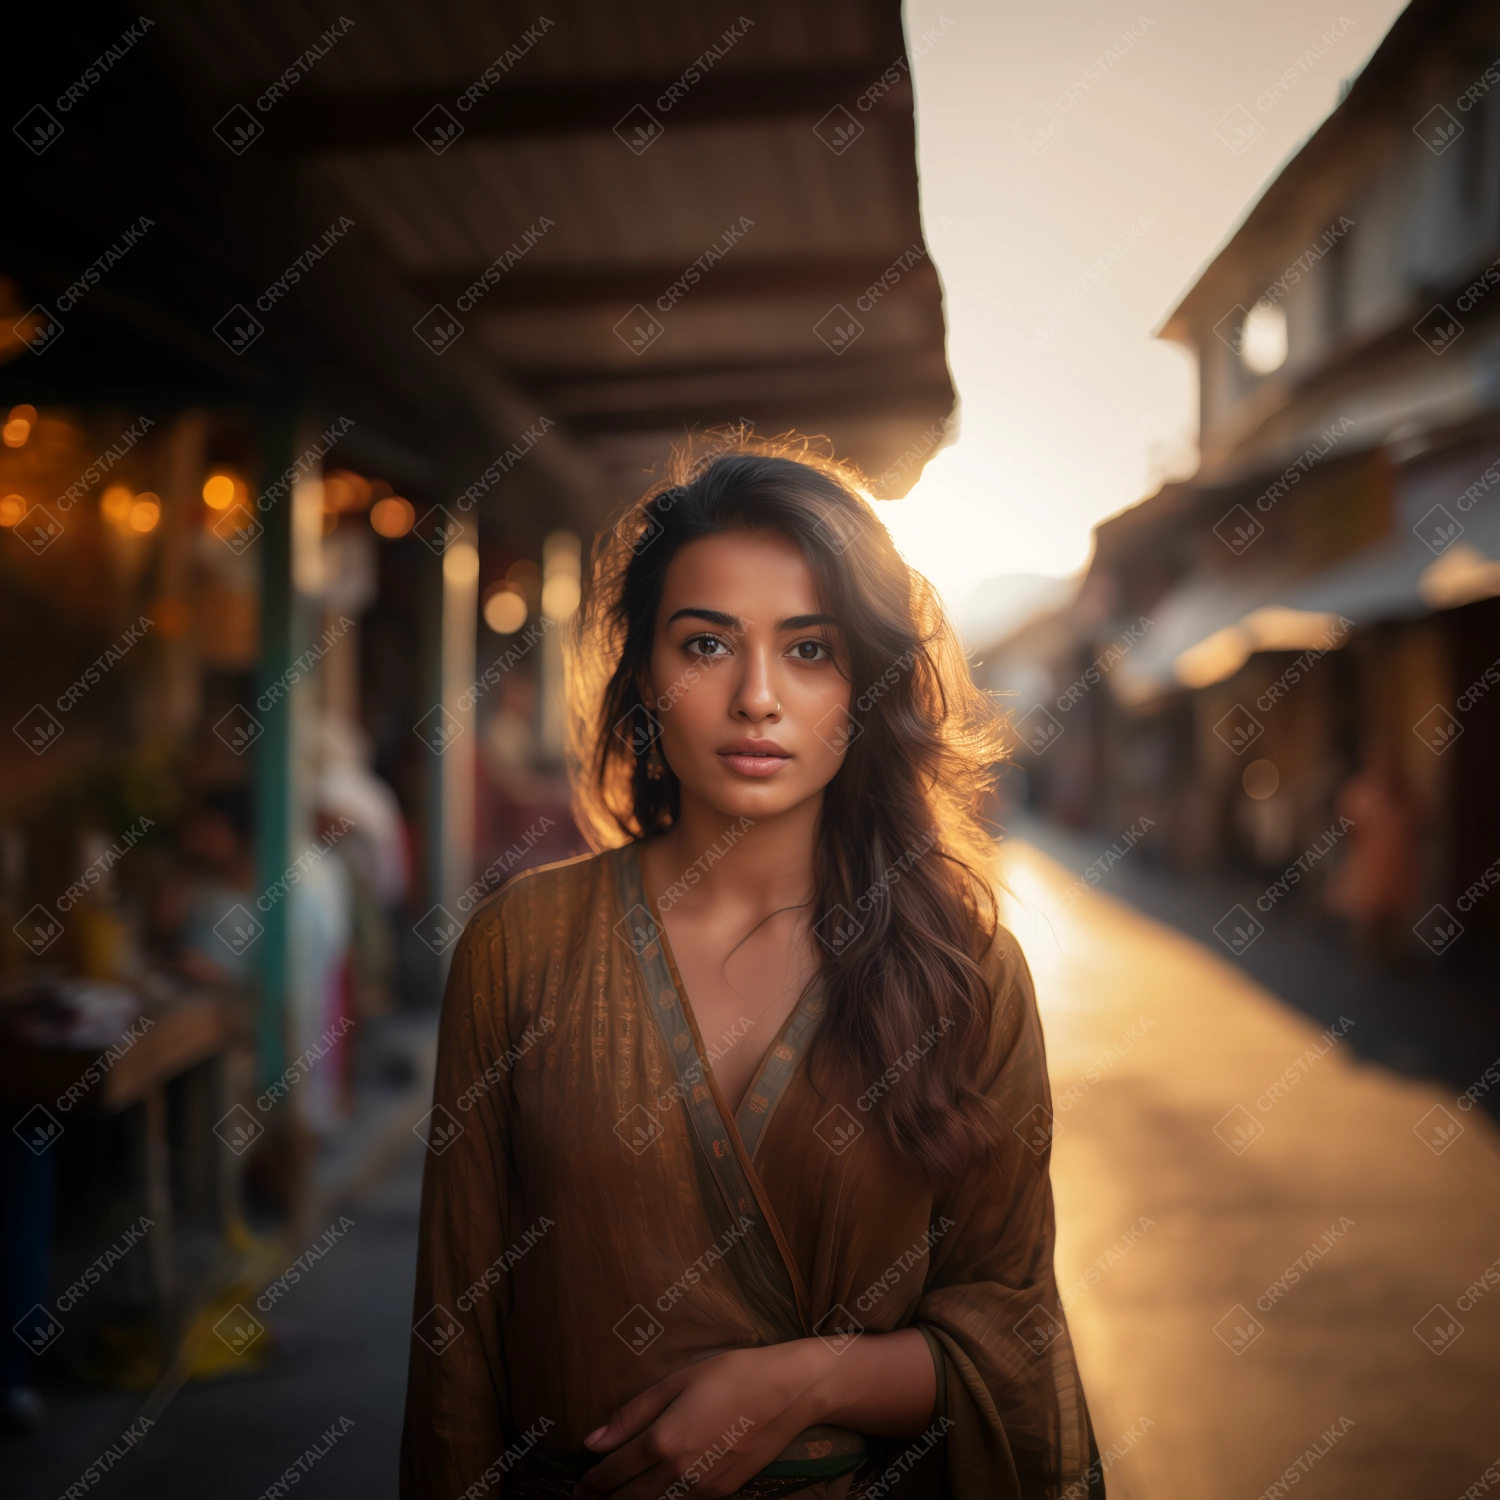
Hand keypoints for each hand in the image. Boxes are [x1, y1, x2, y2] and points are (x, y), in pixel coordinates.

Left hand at [573, 1342, 829, 1499]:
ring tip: (620, 1496)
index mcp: (663, 1442)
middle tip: (589, 1499)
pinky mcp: (724, 1494)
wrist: (787, 1392)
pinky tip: (660, 1493)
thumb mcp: (676, 1382)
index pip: (614, 1473)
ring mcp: (703, 1489)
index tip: (577, 1489)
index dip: (591, 1484)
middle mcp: (679, 1474)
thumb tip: (592, 1441)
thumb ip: (632, 1414)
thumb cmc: (730, 1374)